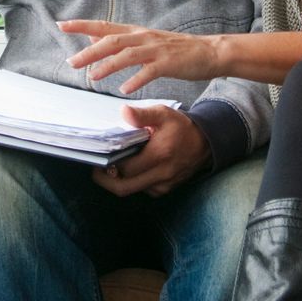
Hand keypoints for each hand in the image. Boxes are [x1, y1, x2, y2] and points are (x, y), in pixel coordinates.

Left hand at [60, 18, 223, 94]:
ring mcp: (156, 49)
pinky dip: (136, 79)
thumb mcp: (144, 40)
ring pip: (127, 55)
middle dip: (89, 52)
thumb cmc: (175, 49)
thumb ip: (120, 39)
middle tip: (71, 62)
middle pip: (111, 40)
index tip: (61, 25)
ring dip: (108, 66)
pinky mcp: (168, 63)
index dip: (82, 25)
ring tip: (92, 77)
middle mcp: (143, 37)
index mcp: (135, 32)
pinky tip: (125, 89)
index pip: (104, 25)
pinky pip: (149, 71)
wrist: (208, 52)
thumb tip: (94, 36)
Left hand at [90, 103, 209, 197]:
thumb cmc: (180, 127)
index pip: (125, 168)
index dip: (108, 164)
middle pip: (124, 187)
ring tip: (111, 167)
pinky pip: (142, 189)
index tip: (99, 156)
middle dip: (106, 180)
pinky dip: (133, 182)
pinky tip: (129, 169)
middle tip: (97, 170)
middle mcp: (161, 174)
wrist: (205, 143)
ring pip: (132, 190)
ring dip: (119, 181)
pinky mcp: (165, 189)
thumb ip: (142, 114)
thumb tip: (123, 111)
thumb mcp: (163, 113)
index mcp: (159, 154)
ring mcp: (164, 184)